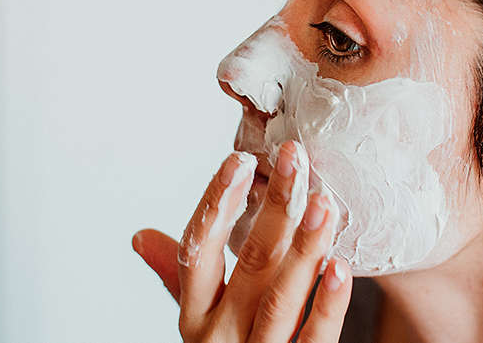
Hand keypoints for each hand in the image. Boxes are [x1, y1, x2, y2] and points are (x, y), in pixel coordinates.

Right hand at [132, 141, 351, 341]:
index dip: (216, 204)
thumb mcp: (196, 321)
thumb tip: (141, 236)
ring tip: (324, 202)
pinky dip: (328, 304)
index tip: (239, 160)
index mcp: (196, 314)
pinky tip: (342, 266)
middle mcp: (220, 334)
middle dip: (274, 208)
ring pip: (280, 298)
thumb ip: (176, 276)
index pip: (198, 250)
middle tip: (295, 158)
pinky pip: (313, 339)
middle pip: (248, 264)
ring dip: (303, 248)